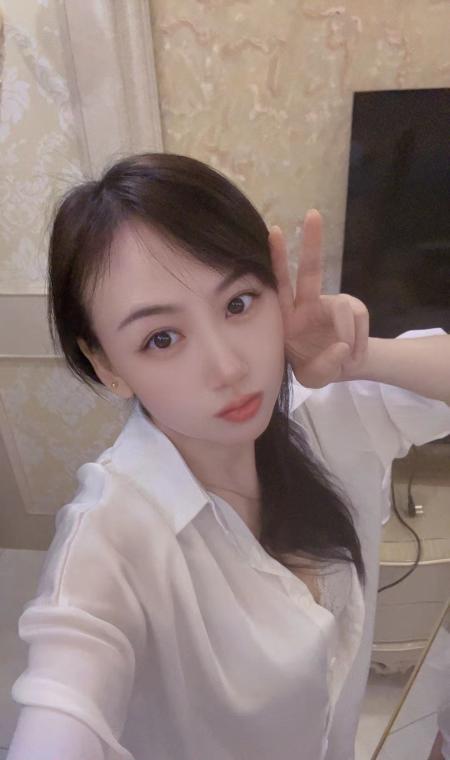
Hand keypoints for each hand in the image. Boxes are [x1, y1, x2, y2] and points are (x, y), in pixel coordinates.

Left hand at [269, 209, 369, 387]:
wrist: (340, 369)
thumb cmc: (313, 368)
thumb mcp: (312, 377)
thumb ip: (322, 365)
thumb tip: (341, 344)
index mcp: (286, 317)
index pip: (278, 285)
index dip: (277, 260)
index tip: (274, 231)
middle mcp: (307, 304)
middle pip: (310, 270)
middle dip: (311, 242)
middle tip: (312, 214)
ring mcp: (332, 305)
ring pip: (345, 309)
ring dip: (349, 336)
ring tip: (346, 357)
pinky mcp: (354, 309)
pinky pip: (360, 320)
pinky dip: (359, 342)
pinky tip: (352, 355)